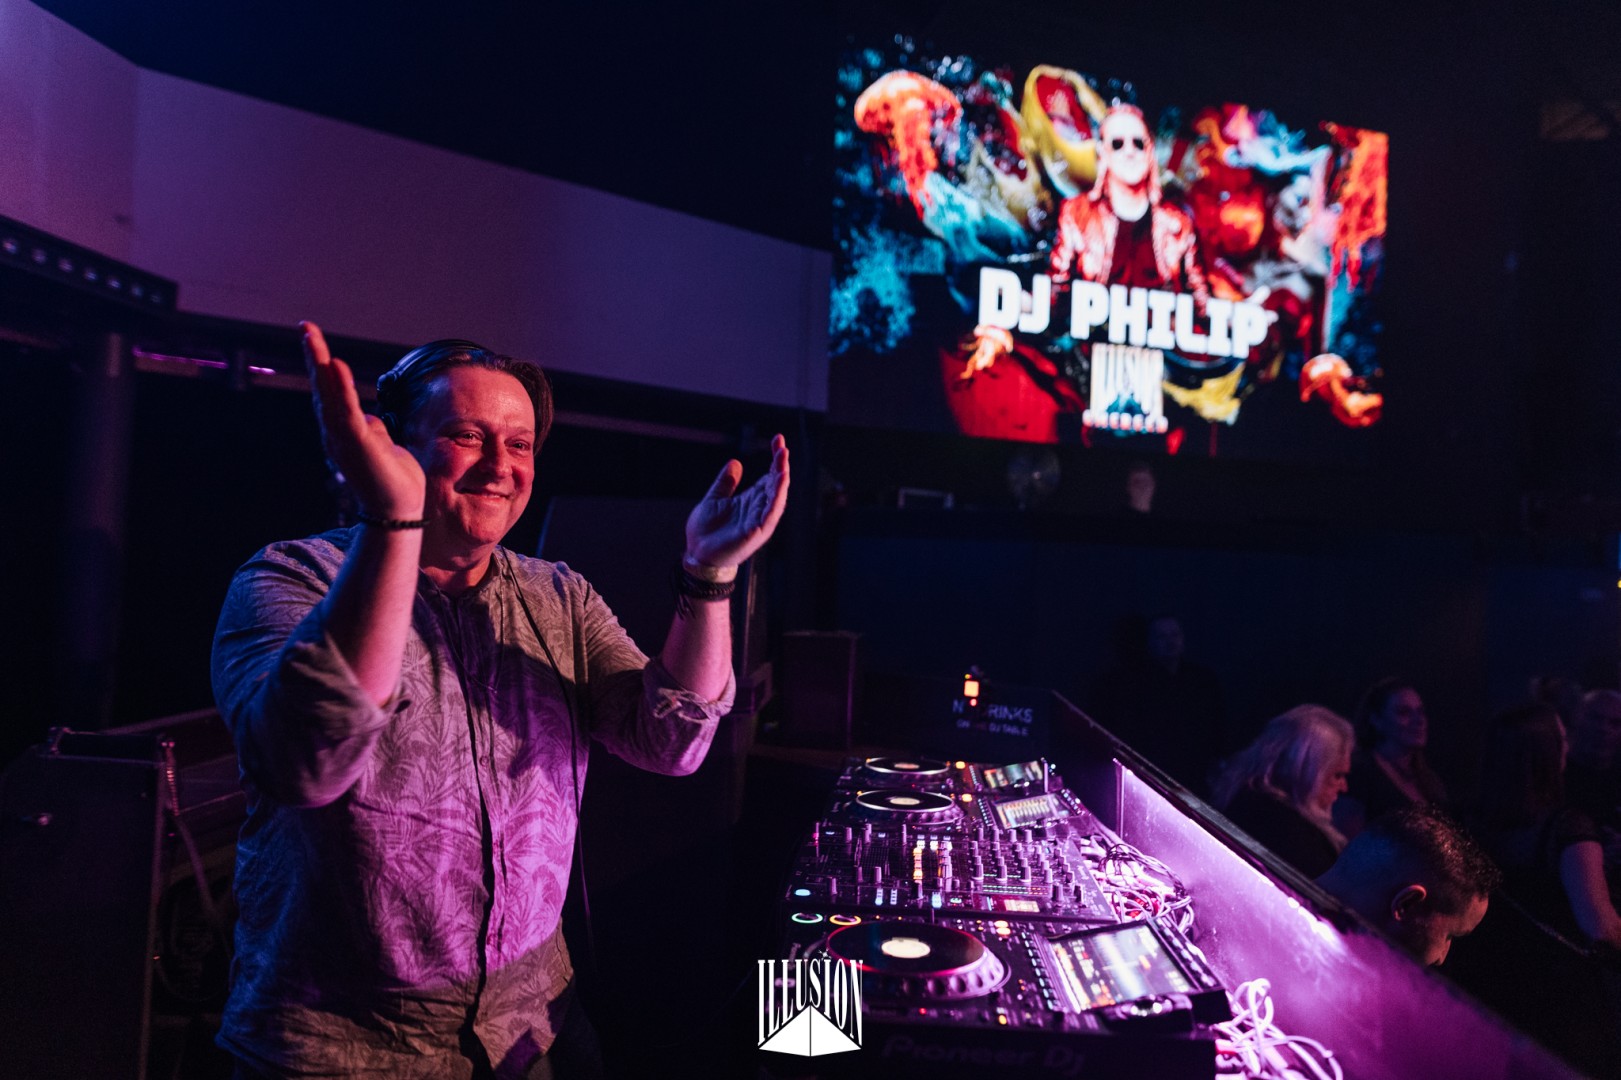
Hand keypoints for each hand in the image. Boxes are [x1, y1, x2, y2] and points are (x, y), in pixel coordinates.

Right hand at [302, 321, 425, 518]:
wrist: (399, 509)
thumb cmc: (391, 479)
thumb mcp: (381, 445)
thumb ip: (371, 429)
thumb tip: (368, 417)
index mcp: (341, 430)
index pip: (328, 391)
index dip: (319, 364)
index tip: (313, 338)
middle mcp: (336, 432)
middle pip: (321, 387)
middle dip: (313, 356)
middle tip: (305, 327)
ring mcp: (344, 438)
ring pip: (329, 395)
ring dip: (319, 365)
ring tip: (313, 338)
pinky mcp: (358, 445)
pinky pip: (347, 411)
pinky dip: (340, 389)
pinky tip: (336, 366)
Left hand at [684, 434, 789, 568]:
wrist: (696, 554)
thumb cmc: (706, 531)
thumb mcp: (714, 499)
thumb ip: (726, 483)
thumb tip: (735, 462)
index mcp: (751, 501)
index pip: (770, 476)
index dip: (775, 459)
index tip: (778, 439)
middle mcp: (759, 510)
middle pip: (776, 485)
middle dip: (781, 466)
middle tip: (782, 447)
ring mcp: (759, 522)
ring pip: (777, 499)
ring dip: (782, 482)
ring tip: (783, 465)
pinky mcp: (754, 533)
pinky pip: (769, 516)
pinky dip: (775, 502)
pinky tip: (778, 488)